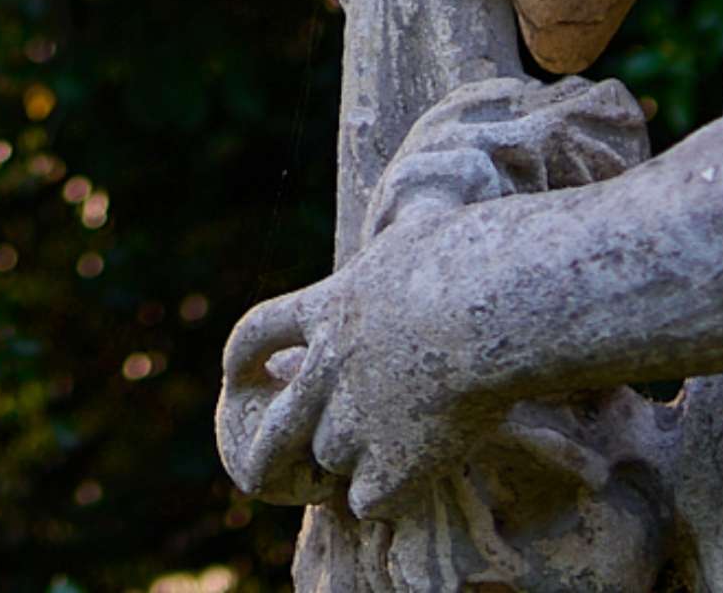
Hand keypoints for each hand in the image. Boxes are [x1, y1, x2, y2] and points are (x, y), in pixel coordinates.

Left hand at [217, 244, 474, 518]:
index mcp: (328, 307)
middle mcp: (329, 367)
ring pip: (330, 457)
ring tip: (395, 443)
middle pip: (277, 426)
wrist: (489, 308)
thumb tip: (414, 222)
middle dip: (267, 452)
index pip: (259, 330)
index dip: (243, 355)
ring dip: (352, 459)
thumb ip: (396, 249)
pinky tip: (410, 481)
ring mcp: (357, 418)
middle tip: (259, 475)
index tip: (234, 373)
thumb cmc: (466, 260)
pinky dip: (385, 495)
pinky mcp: (393, 464)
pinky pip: (369, 499)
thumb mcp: (414, 237)